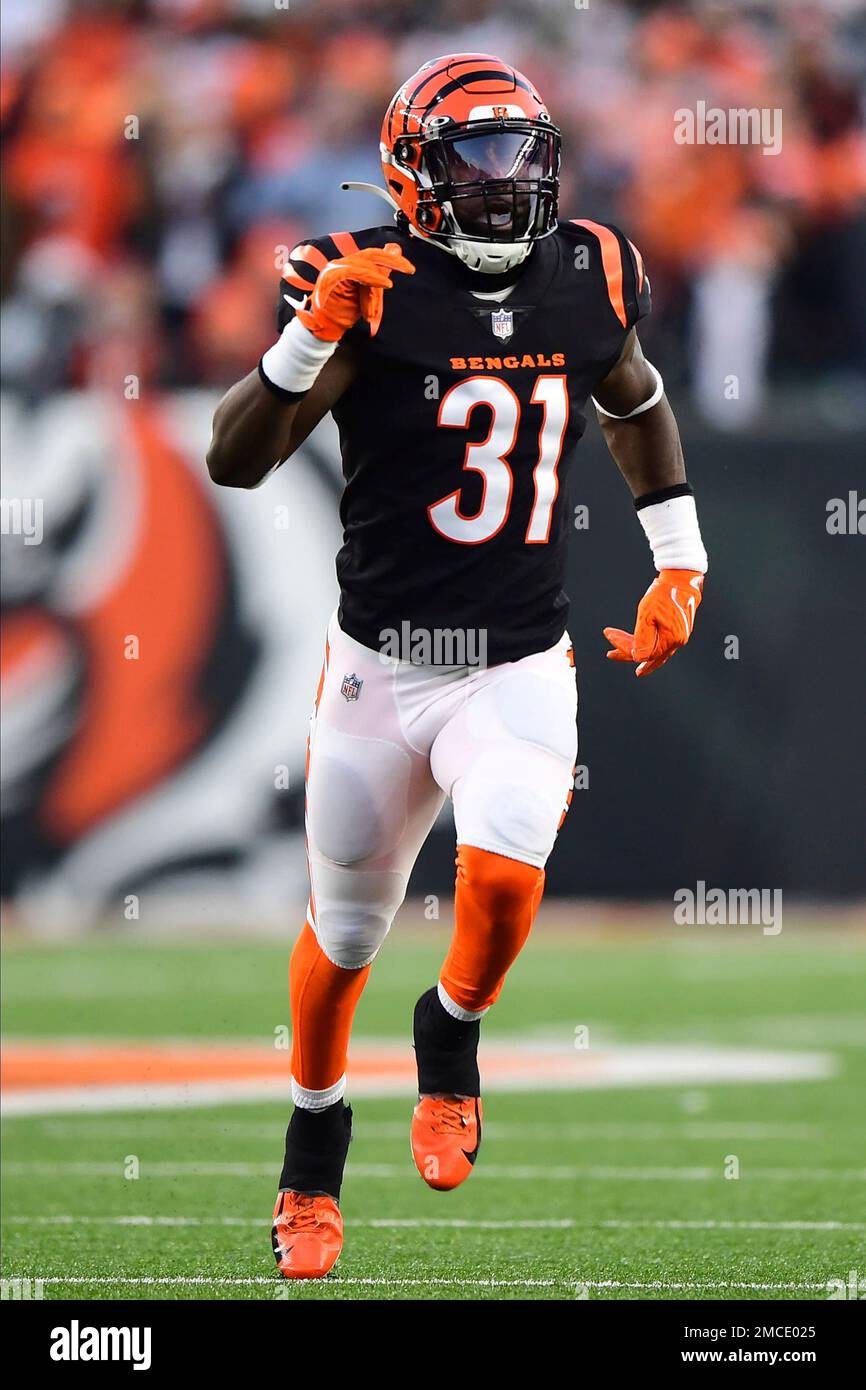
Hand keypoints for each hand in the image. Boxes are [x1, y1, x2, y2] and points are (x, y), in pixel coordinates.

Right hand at [293, 243, 413, 341]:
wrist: (323, 328)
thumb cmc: (342, 313)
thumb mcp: (367, 295)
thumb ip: (378, 277)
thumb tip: (393, 257)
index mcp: (350, 266)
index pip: (373, 256)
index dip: (392, 259)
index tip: (409, 268)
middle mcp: (342, 263)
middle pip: (371, 255)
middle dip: (392, 260)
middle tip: (409, 269)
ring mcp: (336, 268)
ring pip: (364, 265)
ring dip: (379, 279)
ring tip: (388, 287)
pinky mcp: (331, 277)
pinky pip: (355, 272)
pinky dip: (371, 277)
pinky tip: (384, 283)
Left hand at [604, 569, 703, 676]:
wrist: (682, 580)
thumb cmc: (664, 595)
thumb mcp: (647, 615)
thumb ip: (641, 639)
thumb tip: (637, 657)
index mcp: (671, 639)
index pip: (643, 653)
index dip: (624, 648)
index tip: (610, 636)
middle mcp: (677, 642)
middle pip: (648, 656)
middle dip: (627, 653)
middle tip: (610, 653)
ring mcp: (679, 637)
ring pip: (655, 653)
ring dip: (637, 653)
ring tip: (622, 657)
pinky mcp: (678, 632)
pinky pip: (661, 646)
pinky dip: (649, 649)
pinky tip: (642, 654)